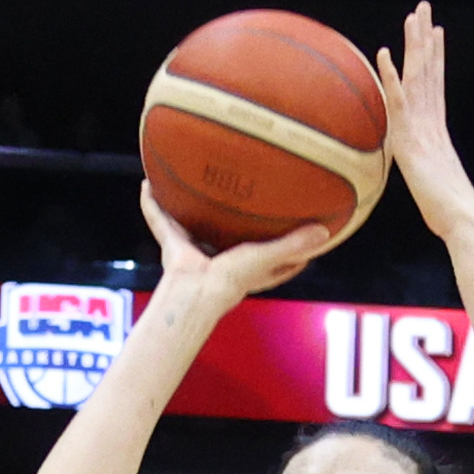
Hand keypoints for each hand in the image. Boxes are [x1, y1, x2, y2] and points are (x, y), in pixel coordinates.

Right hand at [138, 183, 330, 307]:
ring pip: (194, 226)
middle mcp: (222, 259)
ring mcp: (195, 252)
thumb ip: (295, 244)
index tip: (304, 231)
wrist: (196, 291)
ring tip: (194, 183)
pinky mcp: (173, 245)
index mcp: (249, 267)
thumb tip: (326, 231)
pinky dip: (152, 204)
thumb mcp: (268, 256)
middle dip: (240, 223)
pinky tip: (148, 184)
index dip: (290, 248)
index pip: (276, 259)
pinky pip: (161, 219)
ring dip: (191, 210)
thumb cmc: (232, 279)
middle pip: (234, 239)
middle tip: (250, 198)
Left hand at [376, 3, 473, 241]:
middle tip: (424, 9)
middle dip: (426, 39)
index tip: (435, 33)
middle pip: (429, 73)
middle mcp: (433, 125)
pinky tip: (384, 54)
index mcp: (438, 133)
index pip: (435, 87)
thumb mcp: (437, 192)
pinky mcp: (413, 142)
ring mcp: (424, 130)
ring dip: (414, 45)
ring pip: (418, 78)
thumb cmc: (455, 217)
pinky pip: (400, 103)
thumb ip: (433, 181)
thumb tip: (436, 189)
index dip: (434, 59)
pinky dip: (391, 77)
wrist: (465, 222)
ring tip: (414, 15)